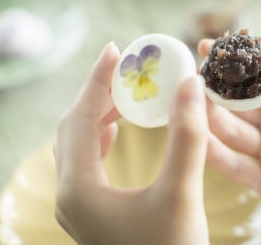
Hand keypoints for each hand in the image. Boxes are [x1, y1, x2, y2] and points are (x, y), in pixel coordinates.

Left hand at [54, 42, 209, 244]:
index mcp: (80, 188)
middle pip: (73, 128)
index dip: (99, 80)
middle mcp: (70, 195)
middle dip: (98, 93)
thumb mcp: (182, 191)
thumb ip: (187, 136)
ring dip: (100, 113)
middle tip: (124, 66)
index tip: (115, 49)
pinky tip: (117, 130)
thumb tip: (190, 84)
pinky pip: (87, 161)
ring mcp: (79, 205)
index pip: (80, 118)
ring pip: (78, 144)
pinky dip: (101, 137)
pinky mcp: (93, 212)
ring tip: (126, 92)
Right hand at [199, 39, 260, 229]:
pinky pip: (237, 167)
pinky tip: (198, 143)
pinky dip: (217, 156)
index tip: (212, 46)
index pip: (260, 78)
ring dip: (211, 119)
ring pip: (233, 132)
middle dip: (214, 90)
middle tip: (189, 77)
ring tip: (187, 106)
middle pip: (239, 105)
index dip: (238, 63)